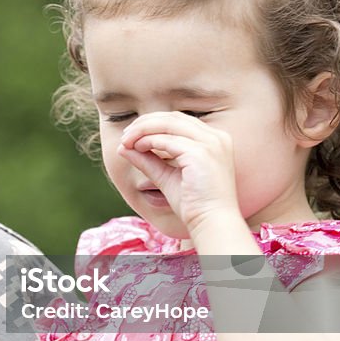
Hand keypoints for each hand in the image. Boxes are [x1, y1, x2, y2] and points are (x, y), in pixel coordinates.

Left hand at [118, 111, 239, 233]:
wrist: (211, 222)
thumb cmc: (193, 203)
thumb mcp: (166, 176)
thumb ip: (148, 160)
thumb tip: (123, 146)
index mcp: (214, 140)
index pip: (178, 120)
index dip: (151, 123)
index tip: (130, 134)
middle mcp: (216, 137)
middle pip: (172, 117)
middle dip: (144, 123)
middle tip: (125, 136)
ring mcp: (211, 144)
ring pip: (168, 124)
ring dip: (143, 130)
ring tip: (127, 141)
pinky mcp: (201, 154)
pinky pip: (168, 140)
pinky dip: (149, 141)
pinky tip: (138, 148)